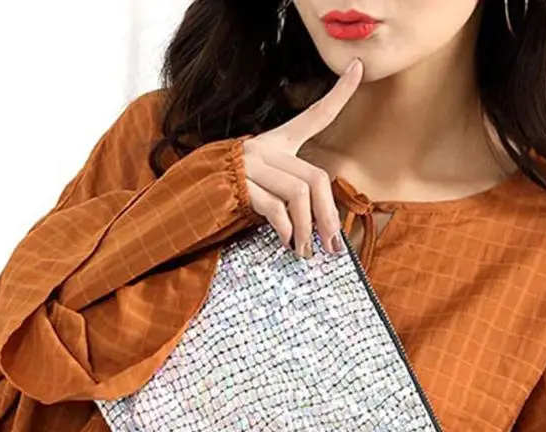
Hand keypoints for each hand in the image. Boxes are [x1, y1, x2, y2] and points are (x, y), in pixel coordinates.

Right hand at [243, 57, 363, 257]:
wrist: (187, 198)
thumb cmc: (232, 195)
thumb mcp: (266, 187)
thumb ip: (293, 195)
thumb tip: (326, 229)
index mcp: (278, 142)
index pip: (315, 115)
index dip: (339, 93)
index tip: (358, 67)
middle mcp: (266, 148)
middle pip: (314, 177)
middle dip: (327, 215)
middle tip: (332, 244)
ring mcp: (251, 164)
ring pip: (298, 193)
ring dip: (306, 228)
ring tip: (306, 250)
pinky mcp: (239, 183)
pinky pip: (274, 206)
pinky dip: (285, 228)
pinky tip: (286, 241)